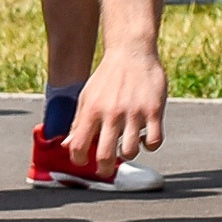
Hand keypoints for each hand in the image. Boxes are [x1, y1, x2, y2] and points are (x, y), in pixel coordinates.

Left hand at [65, 47, 167, 173]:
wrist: (131, 52)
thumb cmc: (107, 77)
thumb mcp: (87, 97)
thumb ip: (78, 123)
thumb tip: (67, 147)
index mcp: (92, 110)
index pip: (79, 147)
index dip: (80, 160)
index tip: (85, 161)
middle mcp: (112, 113)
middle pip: (105, 156)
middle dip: (103, 169)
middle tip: (106, 169)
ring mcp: (134, 113)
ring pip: (130, 152)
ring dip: (127, 155)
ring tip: (126, 147)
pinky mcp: (153, 110)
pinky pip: (154, 141)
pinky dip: (149, 146)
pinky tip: (144, 138)